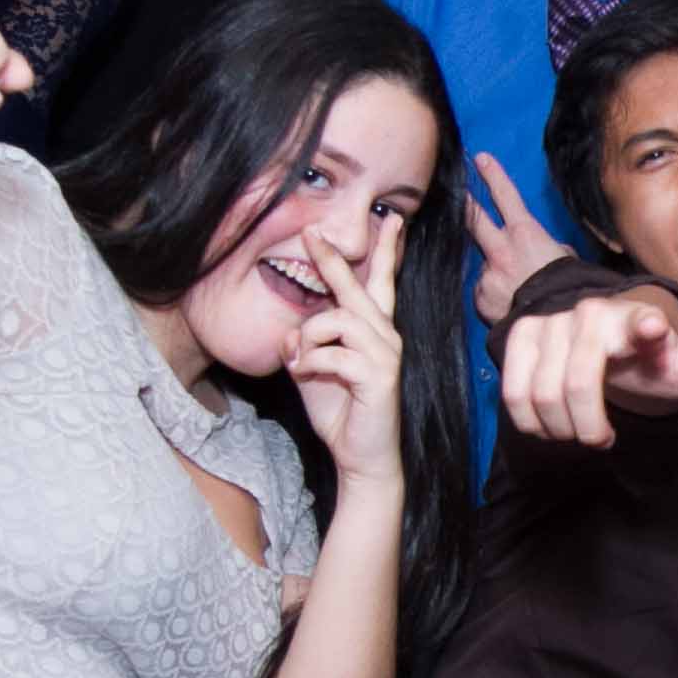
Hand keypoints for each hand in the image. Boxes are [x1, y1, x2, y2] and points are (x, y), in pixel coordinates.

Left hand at [285, 230, 406, 493]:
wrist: (361, 457)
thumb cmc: (341, 413)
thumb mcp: (313, 370)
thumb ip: (303, 345)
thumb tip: (290, 331)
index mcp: (373, 330)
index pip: (380, 282)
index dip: (382, 250)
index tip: (387, 220)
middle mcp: (385, 336)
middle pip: (358, 287)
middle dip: (333, 259)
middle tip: (311, 232)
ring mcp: (385, 354)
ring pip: (339, 319)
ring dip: (309, 335)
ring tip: (299, 357)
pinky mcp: (379, 376)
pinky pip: (335, 354)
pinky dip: (311, 361)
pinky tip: (304, 373)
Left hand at [467, 151, 576, 326]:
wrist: (554, 322)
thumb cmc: (568, 288)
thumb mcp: (565, 259)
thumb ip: (549, 248)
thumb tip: (546, 250)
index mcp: (525, 233)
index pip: (505, 196)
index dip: (492, 175)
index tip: (479, 159)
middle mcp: (500, 249)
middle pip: (474, 219)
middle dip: (464, 204)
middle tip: (454, 193)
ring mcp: (487, 273)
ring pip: (485, 267)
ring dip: (497, 275)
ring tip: (517, 292)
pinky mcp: (480, 297)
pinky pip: (484, 293)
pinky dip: (494, 297)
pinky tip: (510, 306)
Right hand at [499, 291, 677, 448]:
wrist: (615, 340)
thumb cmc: (656, 358)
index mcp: (641, 321)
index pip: (642, 321)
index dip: (645, 323)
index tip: (656, 328)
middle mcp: (592, 314)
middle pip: (578, 385)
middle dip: (588, 426)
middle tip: (603, 439)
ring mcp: (553, 321)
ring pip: (541, 393)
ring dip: (560, 427)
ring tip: (581, 430)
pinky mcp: (522, 333)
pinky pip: (513, 390)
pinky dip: (530, 418)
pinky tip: (552, 424)